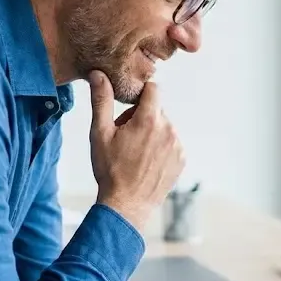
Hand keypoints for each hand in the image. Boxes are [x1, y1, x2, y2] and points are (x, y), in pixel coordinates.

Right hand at [88, 70, 184, 229]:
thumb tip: (99, 74)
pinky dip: (160, 148)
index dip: (140, 95)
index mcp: (149, 119)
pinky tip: (145, 163)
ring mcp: (177, 146)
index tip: (128, 110)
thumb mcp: (100, 134)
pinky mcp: (181, 160)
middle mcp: (168, 129)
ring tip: (134, 154)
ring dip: (151, 134)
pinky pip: (171, 144)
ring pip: (163, 127)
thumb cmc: (110, 170)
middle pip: (155, 110)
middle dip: (141, 118)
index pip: (153, 89)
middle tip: (125, 139)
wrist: (126, 205)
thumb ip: (101, 100)